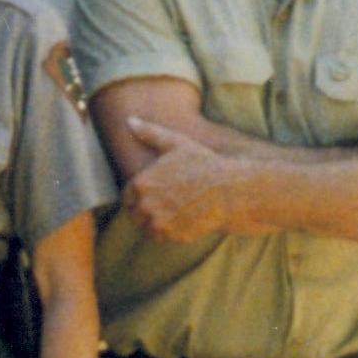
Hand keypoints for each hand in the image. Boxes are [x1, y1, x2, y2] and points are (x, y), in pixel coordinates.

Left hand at [122, 117, 247, 244]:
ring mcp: (160, 224)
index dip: (138, 193)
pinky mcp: (175, 237)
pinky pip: (166, 236)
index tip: (153, 189)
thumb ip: (149, 133)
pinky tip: (185, 216)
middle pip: (135, 214)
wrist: (230, 189)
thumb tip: (129, 120)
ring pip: (149, 227)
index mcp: (141, 185)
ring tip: (176, 208)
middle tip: (166, 200)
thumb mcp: (176, 143)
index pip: (127, 196)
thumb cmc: (203, 163)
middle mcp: (146, 207)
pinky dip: (171, 230)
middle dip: (145, 208)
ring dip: (157, 221)